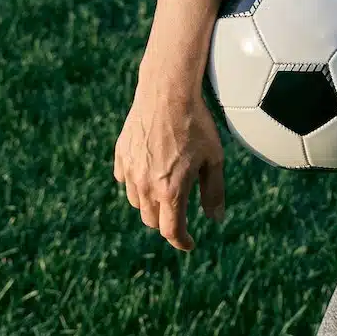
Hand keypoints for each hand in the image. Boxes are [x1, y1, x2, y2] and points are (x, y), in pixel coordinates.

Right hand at [113, 88, 226, 250]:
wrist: (167, 91)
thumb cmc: (197, 124)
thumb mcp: (214, 159)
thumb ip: (214, 192)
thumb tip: (215, 219)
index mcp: (171, 191)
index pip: (171, 230)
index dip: (182, 242)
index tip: (189, 244)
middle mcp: (146, 186)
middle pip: (152, 220)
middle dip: (167, 222)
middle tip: (180, 212)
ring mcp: (130, 170)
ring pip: (137, 201)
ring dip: (151, 203)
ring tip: (166, 188)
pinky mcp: (120, 155)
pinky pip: (125, 180)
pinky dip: (136, 182)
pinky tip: (150, 170)